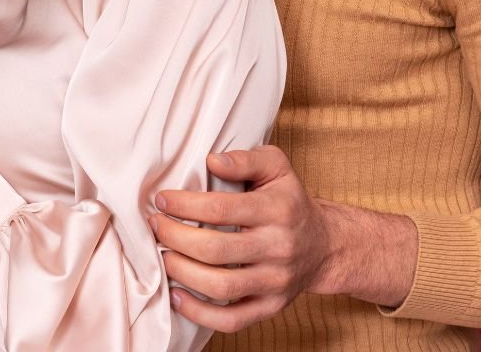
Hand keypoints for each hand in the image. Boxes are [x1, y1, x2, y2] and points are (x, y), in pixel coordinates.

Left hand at [150, 146, 416, 330]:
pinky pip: (233, 320)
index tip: (162, 200)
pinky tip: (177, 296)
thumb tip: (212, 160)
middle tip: (156, 227)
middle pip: (216, 250)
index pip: (222, 209)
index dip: (185, 205)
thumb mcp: (276, 167)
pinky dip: (200, 314)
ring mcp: (275, 282)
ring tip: (163, 256)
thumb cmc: (289, 200)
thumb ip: (245, 159)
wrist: (324, 245)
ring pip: (222, 287)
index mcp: (278, 209)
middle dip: (176, 238)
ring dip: (182, 273)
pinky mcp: (271, 307)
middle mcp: (278, 247)